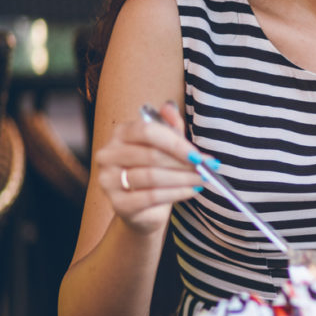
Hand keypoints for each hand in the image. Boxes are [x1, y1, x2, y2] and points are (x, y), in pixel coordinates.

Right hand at [94, 102, 204, 234]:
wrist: (144, 209)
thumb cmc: (156, 171)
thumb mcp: (166, 146)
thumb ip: (169, 126)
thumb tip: (170, 106)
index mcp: (121, 134)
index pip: (147, 131)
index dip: (176, 144)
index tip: (199, 154)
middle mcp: (109, 154)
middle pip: (151, 155)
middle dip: (184, 163)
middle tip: (206, 168)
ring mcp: (109, 180)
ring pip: (152, 176)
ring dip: (183, 178)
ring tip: (202, 179)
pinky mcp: (118, 203)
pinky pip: (151, 197)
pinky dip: (176, 193)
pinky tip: (191, 191)